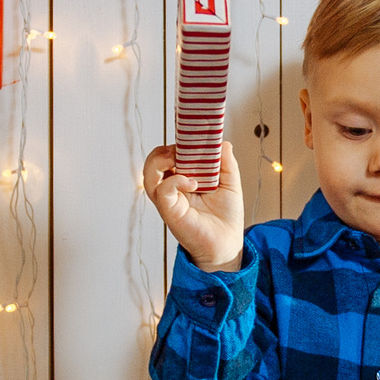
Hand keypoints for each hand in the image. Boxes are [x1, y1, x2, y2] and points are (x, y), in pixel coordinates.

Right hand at [145, 141, 245, 271]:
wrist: (228, 244)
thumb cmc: (226, 217)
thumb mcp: (230, 183)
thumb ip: (226, 163)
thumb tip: (223, 142)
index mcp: (183, 179)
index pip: (169, 155)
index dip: (176, 143)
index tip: (191, 134)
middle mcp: (172, 188)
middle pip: (153, 161)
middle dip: (165, 149)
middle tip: (183, 147)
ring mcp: (168, 199)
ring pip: (149, 173)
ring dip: (161, 159)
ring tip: (178, 158)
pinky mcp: (169, 211)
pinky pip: (162, 190)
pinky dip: (175, 180)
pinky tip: (193, 183)